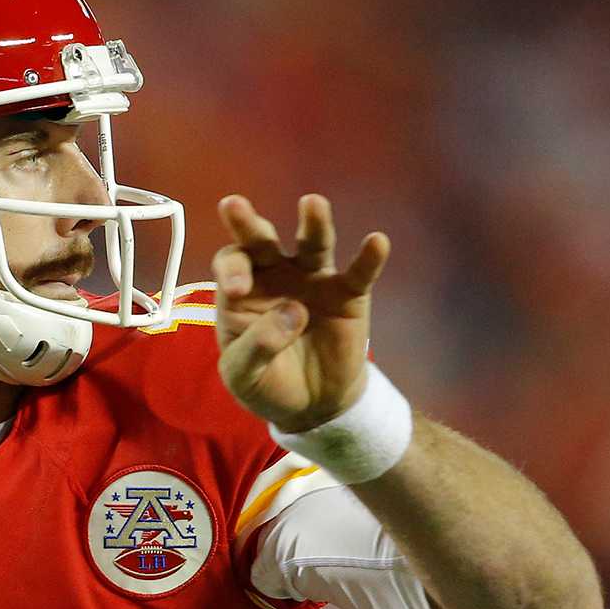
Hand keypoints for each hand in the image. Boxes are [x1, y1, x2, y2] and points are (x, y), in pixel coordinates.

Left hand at [211, 193, 389, 431]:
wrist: (311, 405)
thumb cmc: (267, 384)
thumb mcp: (245, 376)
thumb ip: (257, 347)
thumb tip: (294, 312)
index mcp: (241, 291)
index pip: (232, 264)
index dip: (232, 270)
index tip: (238, 289)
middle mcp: (275, 276)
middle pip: (262, 242)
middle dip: (249, 224)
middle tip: (233, 205)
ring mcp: (313, 280)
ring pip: (312, 245)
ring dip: (313, 223)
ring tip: (312, 203)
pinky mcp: (348, 295)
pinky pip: (359, 274)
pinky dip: (369, 259)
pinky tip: (377, 242)